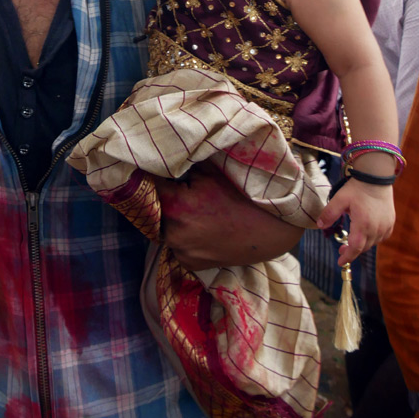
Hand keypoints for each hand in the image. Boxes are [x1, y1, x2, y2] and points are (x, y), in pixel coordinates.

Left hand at [153, 163, 303, 271]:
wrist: (272, 230)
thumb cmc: (241, 195)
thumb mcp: (208, 171)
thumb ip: (180, 165)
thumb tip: (158, 156)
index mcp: (175, 207)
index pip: (146, 186)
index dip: (147, 174)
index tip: (151, 167)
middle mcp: (173, 233)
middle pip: (153, 209)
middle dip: (160, 196)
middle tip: (173, 185)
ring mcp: (181, 252)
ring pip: (163, 227)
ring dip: (169, 216)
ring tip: (190, 205)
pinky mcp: (190, 263)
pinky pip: (176, 243)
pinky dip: (181, 233)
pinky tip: (197, 223)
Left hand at [317, 178, 394, 265]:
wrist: (376, 178)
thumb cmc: (357, 189)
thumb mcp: (339, 199)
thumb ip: (329, 213)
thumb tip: (320, 225)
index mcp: (363, 224)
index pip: (355, 247)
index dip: (348, 256)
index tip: (340, 262)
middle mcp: (377, 228)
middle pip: (364, 247)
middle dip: (352, 251)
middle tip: (341, 250)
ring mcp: (386, 226)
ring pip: (373, 243)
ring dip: (362, 245)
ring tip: (351, 242)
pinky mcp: (391, 223)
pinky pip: (382, 237)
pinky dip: (372, 239)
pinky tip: (365, 234)